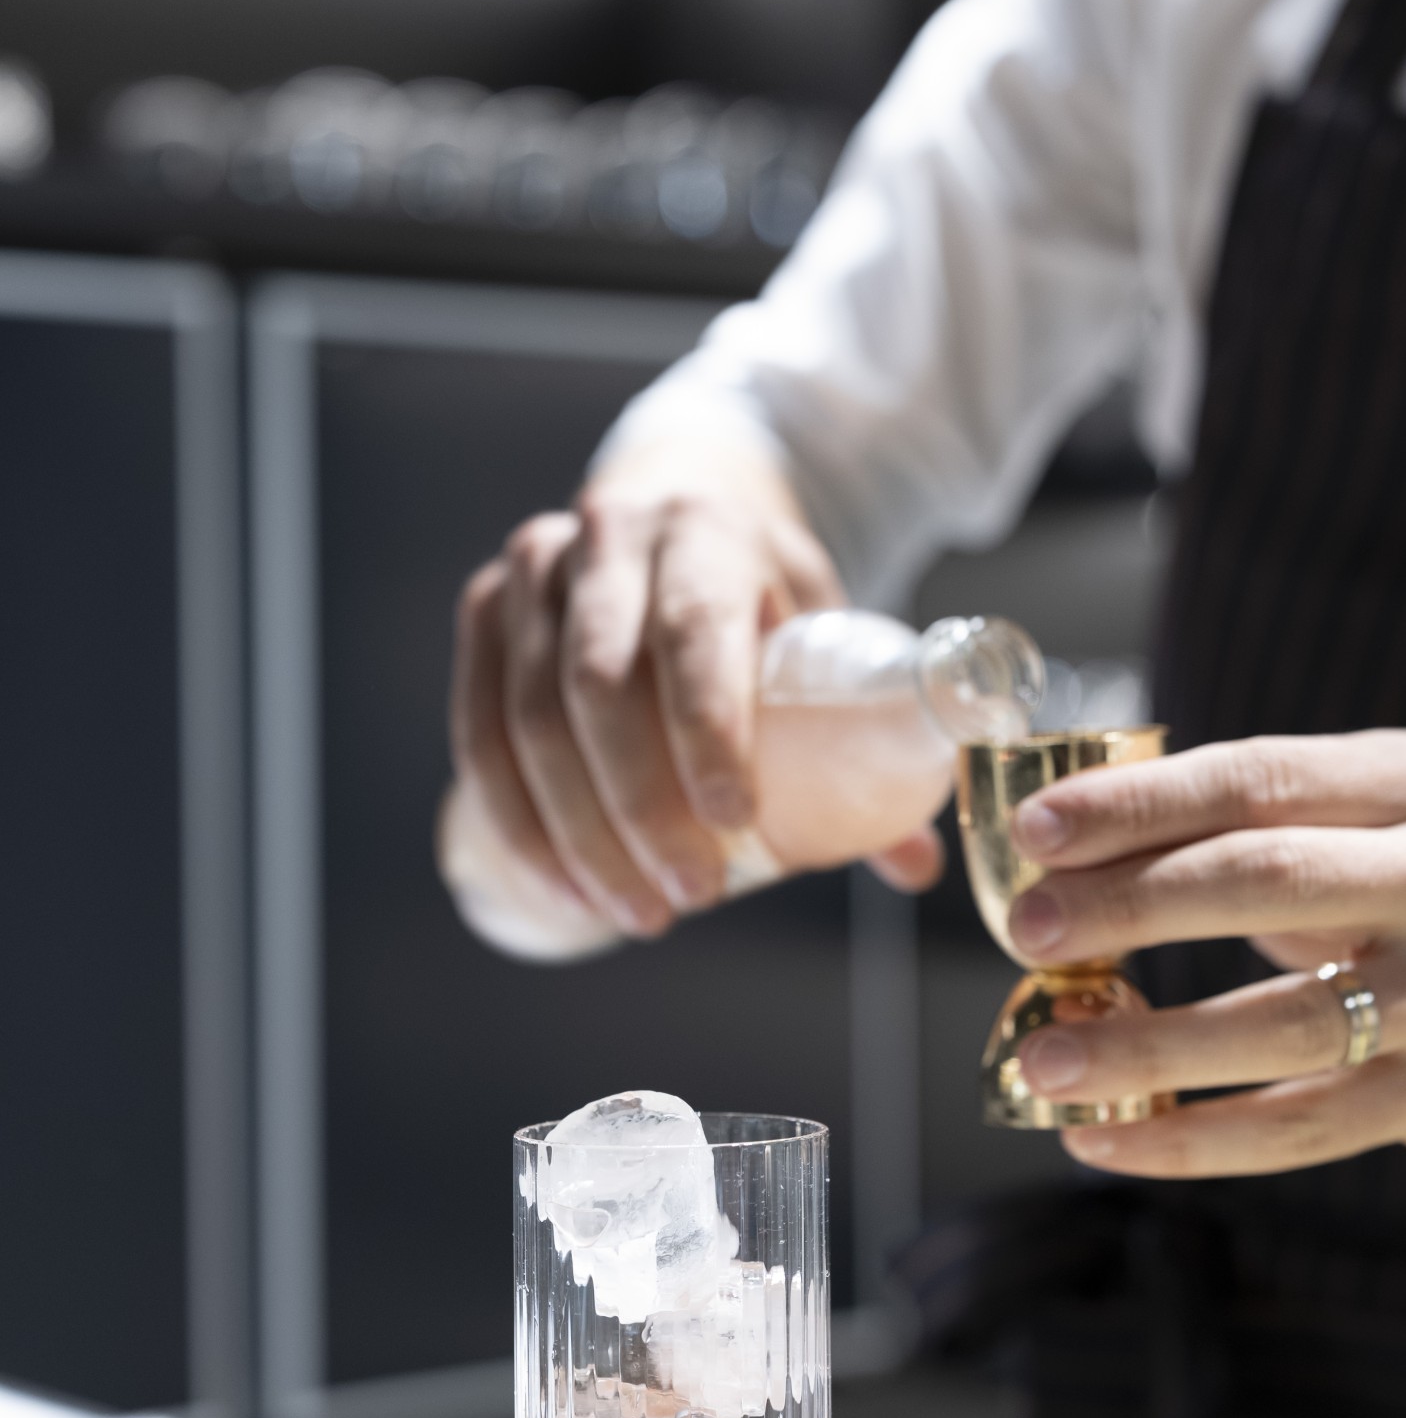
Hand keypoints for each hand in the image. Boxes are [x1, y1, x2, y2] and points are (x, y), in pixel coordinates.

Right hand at [441, 437, 941, 955]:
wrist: (678, 505)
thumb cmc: (760, 592)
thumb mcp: (821, 629)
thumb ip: (864, 738)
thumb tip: (915, 866)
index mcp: (707, 529)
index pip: (694, 631)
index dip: (707, 731)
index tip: (735, 824)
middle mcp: (609, 535)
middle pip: (599, 686)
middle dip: (640, 809)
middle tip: (690, 898)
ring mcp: (533, 569)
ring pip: (529, 717)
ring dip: (576, 833)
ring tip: (636, 913)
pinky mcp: (484, 609)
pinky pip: (478, 730)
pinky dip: (515, 821)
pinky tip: (558, 887)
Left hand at [1006, 730, 1405, 1179]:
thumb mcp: (1370, 812)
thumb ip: (1246, 818)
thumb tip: (1059, 851)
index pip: (1261, 779)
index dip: (1140, 804)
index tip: (1035, 830)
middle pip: (1272, 880)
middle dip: (1133, 904)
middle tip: (1026, 930)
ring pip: (1286, 1025)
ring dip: (1147, 1045)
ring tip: (1044, 1060)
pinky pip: (1302, 1128)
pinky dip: (1192, 1140)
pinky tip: (1105, 1140)